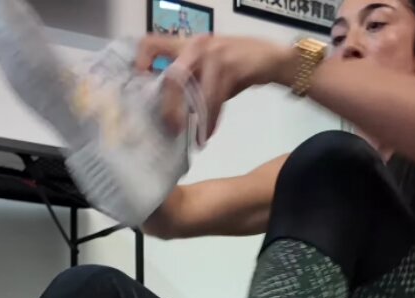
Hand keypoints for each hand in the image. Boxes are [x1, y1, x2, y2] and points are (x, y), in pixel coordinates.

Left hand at [134, 34, 297, 138]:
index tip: (140, 89)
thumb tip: (169, 111)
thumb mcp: (209, 71)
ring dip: (194, 118)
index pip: (151, 43)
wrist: (274, 59)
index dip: (140, 64)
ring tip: (193, 137)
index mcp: (186, 45)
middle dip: (169, 107)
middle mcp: (196, 45)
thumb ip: (190, 84)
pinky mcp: (229, 65)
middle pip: (171, 77)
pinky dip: (211, 119)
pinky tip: (208, 132)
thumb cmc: (237, 67)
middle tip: (170, 128)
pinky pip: (214, 98)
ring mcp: (212, 53)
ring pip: (194, 92)